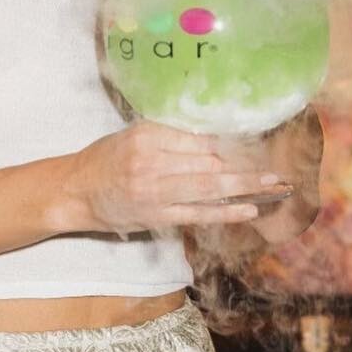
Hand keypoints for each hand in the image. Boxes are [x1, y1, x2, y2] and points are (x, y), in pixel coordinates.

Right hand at [67, 122, 293, 235]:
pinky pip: (198, 213)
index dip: (233, 144)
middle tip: (275, 168)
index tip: (256, 146)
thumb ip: (171, 137)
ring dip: (245, 186)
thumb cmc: (107, 159)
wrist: (76, 191)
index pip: (201, 138)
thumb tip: (217, 140)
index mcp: (148, 135)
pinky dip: (226, 212)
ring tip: (273, 185)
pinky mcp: (157, 215)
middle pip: (209, 161)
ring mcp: (155, 191)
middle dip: (245, 165)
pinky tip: (249, 209)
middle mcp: (152, 161)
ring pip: (209, 187)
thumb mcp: (134, 135)